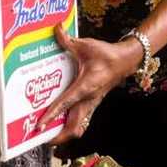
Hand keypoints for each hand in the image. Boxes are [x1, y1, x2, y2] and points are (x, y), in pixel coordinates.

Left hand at [39, 25, 139, 145]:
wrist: (126, 61)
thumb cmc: (106, 55)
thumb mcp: (85, 45)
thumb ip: (68, 40)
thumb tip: (56, 28)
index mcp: (85, 87)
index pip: (65, 104)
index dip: (51, 115)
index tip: (40, 125)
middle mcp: (88, 100)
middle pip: (73, 128)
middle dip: (58, 136)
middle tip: (41, 138)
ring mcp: (91, 104)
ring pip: (78, 127)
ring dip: (64, 133)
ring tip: (48, 134)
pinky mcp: (92, 104)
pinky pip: (81, 120)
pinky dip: (70, 125)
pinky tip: (59, 122)